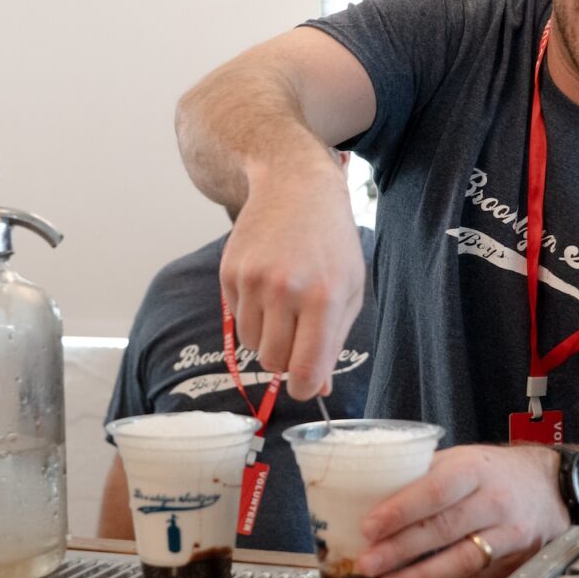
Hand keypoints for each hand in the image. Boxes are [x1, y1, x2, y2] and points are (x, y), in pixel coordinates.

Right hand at [219, 153, 364, 399]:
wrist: (295, 188)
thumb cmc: (331, 242)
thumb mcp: (349, 290)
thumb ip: (334, 343)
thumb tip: (320, 390)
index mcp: (324, 297)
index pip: (305, 370)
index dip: (305, 388)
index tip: (306, 385)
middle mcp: (285, 290)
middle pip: (273, 362)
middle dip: (287, 359)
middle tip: (300, 332)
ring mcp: (252, 281)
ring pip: (252, 345)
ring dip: (269, 336)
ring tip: (285, 304)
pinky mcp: (229, 273)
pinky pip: (237, 320)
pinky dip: (253, 315)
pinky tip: (268, 285)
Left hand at [355, 445, 570, 577]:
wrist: (552, 487)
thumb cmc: (493, 473)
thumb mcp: (462, 460)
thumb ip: (423, 477)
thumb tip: (369, 497)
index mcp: (475, 469)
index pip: (436, 490)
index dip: (402, 510)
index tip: (369, 527)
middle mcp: (496, 501)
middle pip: (444, 528)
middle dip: (401, 549)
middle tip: (368, 563)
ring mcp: (510, 535)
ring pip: (462, 559)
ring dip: (420, 576)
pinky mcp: (516, 562)